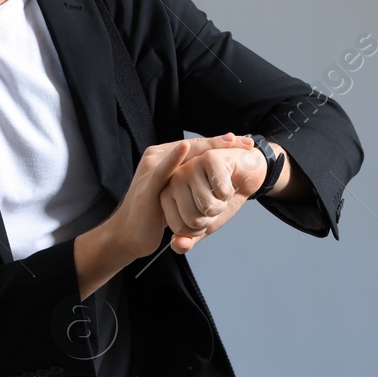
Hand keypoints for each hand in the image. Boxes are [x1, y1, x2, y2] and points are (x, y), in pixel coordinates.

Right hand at [107, 133, 254, 258]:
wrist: (130, 234)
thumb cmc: (154, 214)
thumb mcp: (177, 193)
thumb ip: (190, 182)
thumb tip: (216, 178)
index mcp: (166, 157)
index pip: (199, 146)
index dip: (223, 143)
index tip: (247, 143)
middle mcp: (159, 157)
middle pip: (196, 146)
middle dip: (222, 143)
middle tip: (247, 142)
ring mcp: (152, 169)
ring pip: (184, 153)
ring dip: (208, 146)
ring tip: (229, 141)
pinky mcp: (148, 185)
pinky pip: (163, 170)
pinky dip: (174, 158)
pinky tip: (186, 147)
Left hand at [160, 135, 266, 252]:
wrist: (244, 172)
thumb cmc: (219, 196)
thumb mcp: (203, 223)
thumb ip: (188, 238)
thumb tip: (179, 245)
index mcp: (167, 195)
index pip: (180, 228)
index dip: (200, 228)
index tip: (205, 213)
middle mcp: (174, 180)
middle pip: (193, 220)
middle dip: (212, 217)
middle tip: (216, 201)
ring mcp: (190, 166)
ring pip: (207, 206)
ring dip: (222, 205)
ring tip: (221, 192)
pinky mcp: (208, 158)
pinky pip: (221, 191)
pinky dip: (230, 192)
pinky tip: (228, 181)